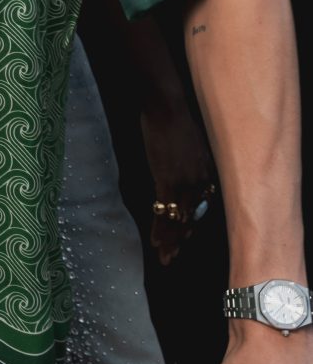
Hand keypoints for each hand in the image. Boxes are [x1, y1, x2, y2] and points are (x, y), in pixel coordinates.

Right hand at [138, 102, 216, 265]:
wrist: (167, 106)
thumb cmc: (177, 120)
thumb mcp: (193, 146)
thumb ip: (192, 165)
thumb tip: (184, 175)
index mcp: (207, 175)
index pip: (201, 208)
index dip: (191, 225)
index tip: (184, 237)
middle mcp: (201, 183)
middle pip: (192, 218)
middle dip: (182, 239)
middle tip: (173, 257)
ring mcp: (185, 183)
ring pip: (179, 220)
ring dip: (171, 240)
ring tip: (165, 256)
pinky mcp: (168, 181)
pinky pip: (165, 212)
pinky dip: (160, 228)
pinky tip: (156, 241)